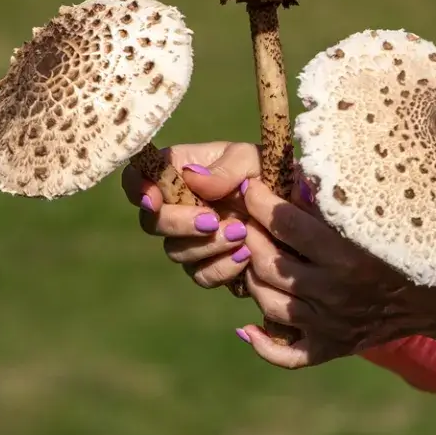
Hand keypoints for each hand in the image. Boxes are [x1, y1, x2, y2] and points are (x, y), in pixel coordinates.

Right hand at [120, 142, 262, 288]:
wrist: (298, 209)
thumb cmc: (269, 171)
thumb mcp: (252, 159)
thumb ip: (225, 168)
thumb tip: (191, 179)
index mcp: (180, 171)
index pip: (138, 177)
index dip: (137, 188)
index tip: (153, 199)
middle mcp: (178, 207)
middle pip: (152, 222)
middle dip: (178, 223)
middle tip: (212, 220)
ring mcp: (192, 239)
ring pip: (176, 252)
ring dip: (206, 245)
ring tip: (242, 232)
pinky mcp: (211, 265)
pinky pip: (202, 275)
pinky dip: (221, 268)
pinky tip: (245, 255)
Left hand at [234, 179, 435, 368]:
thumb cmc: (405, 245)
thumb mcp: (377, 216)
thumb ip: (336, 197)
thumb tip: (291, 167)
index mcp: (347, 256)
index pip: (286, 225)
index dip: (261, 202)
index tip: (252, 185)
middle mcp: (335, 294)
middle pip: (267, 263)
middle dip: (251, 235)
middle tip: (246, 218)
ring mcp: (330, 325)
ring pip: (267, 301)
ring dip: (252, 276)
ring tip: (252, 256)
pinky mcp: (331, 348)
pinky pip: (285, 354)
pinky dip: (263, 342)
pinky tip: (249, 326)